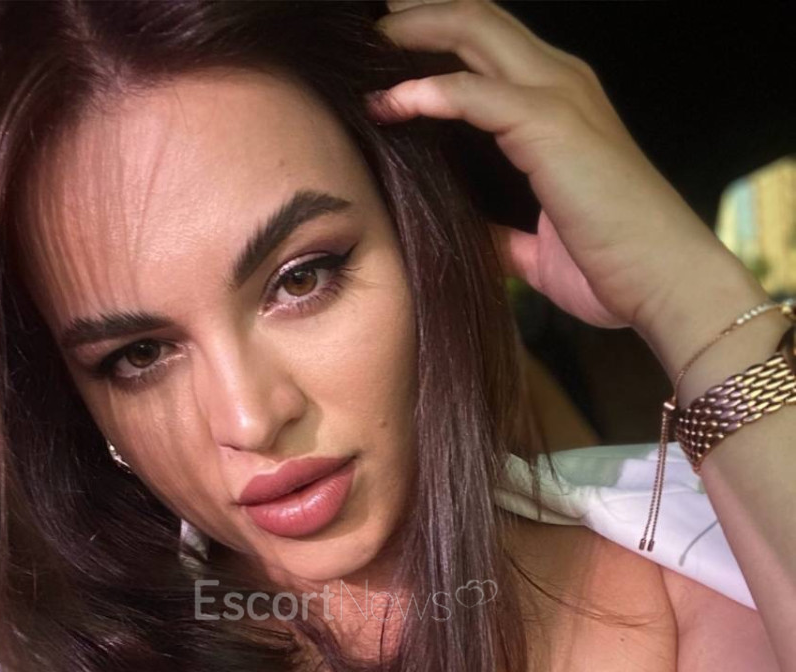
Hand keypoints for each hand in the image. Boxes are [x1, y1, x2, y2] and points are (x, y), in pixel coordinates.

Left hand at [367, 0, 735, 339]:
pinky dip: (427, 92)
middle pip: (477, 17)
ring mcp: (559, 98)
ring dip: (416, 31)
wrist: (665, 284)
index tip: (386, 51)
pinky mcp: (551, 125)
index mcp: (560, 105)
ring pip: (474, 31)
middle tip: (367, 26)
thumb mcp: (537, 249)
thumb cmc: (612, 268)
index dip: (438, 36)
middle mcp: (561, 84)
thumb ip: (499, 233)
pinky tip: (388, 102)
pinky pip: (474, 93)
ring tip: (367, 44)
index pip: (490, 44)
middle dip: (419, 12)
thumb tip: (464, 237)